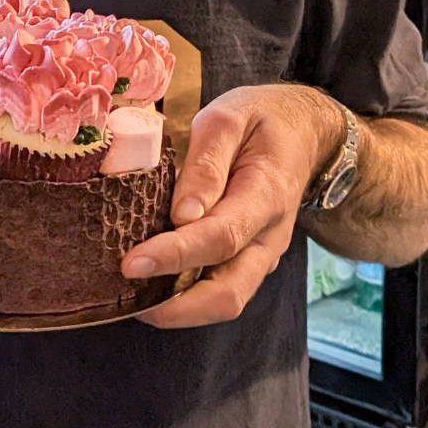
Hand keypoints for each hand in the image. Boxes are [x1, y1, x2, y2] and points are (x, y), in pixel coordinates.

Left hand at [123, 84, 343, 328]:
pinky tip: (153, 283)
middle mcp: (269, 237)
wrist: (301, 130)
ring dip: (180, 309)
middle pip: (228, 294)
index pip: (221, 238)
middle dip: (176, 307)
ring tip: (132, 297)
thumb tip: (181, 214)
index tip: (132, 263)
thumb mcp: (229, 118)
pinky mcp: (251, 258)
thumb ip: (206, 163)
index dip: (175, 255)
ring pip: (226, 300)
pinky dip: (188, 296)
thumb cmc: (259, 119)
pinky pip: (222, 287)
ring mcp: (263, 254)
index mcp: (266, 196)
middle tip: (125, 297)